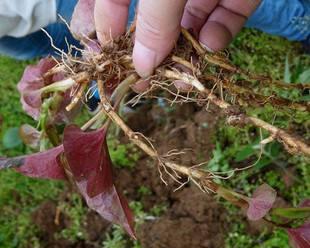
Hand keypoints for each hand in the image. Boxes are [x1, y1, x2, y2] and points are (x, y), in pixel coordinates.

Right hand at [95, 0, 260, 76]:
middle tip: (145, 82)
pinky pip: (225, 16)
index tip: (108, 61)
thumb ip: (154, 19)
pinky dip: (219, 34)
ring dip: (185, 53)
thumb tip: (142, 65)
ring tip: (180, 78)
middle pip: (151, 18)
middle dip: (148, 51)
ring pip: (188, 23)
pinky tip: (210, 44)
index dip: (105, 28)